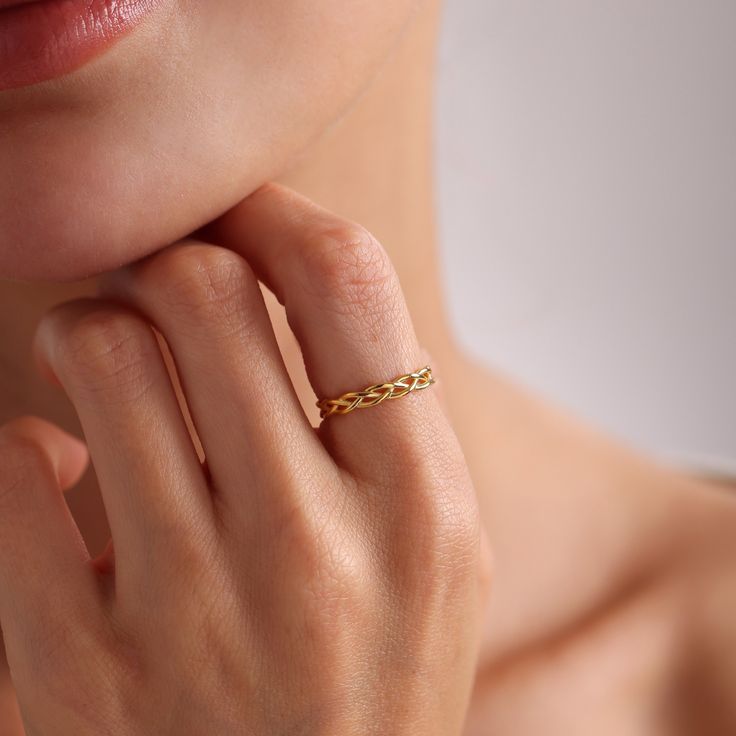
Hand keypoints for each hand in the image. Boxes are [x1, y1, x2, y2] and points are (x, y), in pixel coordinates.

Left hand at [0, 183, 488, 734]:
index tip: (240, 214)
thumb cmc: (374, 681)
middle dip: (172, 265)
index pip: (346, 278)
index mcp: (422, 508)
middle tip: (165, 292)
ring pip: (98, 347)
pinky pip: (9, 464)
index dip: (277, 212)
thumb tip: (254, 280)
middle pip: (206, 288)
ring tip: (114, 374)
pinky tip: (63, 479)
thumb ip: (379, 413)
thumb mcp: (433, 548)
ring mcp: (191, 611)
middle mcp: (316, 549)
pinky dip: (24, 445)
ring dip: (94, 332)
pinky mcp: (75, 669)